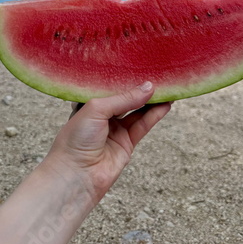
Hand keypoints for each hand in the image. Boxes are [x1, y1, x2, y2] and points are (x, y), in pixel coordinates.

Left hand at [43, 82, 171, 204]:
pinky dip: (154, 115)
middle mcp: (102, 116)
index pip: (111, 87)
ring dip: (152, 101)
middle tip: (159, 76)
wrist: (75, 176)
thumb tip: (149, 87)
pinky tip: (165, 105)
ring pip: (138, 112)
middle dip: (141, 89)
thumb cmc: (75, 139)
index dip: (125, 78)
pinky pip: (143, 125)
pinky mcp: (126, 144)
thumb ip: (124, 98)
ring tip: (168, 88)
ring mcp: (115, 130)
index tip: (141, 67)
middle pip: (126, 99)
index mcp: (89, 104)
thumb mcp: (97, 109)